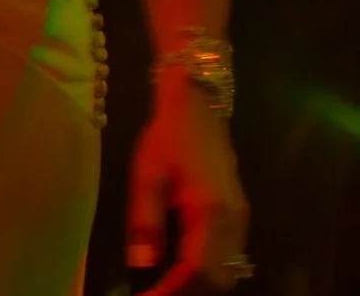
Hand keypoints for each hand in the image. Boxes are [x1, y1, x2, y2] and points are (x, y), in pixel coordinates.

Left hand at [127, 82, 250, 292]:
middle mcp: (232, 221)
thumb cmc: (167, 136)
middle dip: (185, 292)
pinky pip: (227, 257)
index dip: (172, 292)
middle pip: (217, 278)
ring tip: (163, 289)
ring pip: (226, 271)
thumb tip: (142, 263)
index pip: (196, 270)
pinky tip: (179, 272)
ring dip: (197, 285)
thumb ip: (145, 221)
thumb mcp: (147, 175)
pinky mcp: (237, 215)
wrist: (198, 105)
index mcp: (209, 211)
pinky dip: (206, 272)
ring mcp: (239, 219)